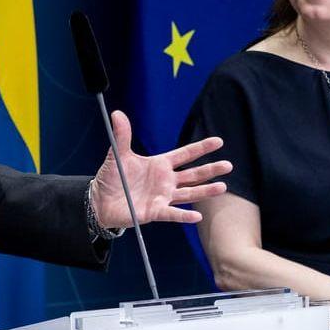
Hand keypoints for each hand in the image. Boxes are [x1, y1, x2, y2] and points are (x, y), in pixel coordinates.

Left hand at [92, 110, 229, 227]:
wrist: (101, 201)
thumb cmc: (112, 178)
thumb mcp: (118, 155)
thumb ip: (122, 136)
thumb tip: (118, 114)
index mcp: (160, 165)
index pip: (185, 154)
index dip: (201, 148)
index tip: (218, 142)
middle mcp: (166, 181)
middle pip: (193, 174)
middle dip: (211, 170)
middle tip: (228, 166)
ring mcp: (163, 197)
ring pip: (189, 193)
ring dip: (205, 190)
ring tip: (222, 187)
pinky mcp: (155, 212)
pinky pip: (172, 214)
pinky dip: (184, 216)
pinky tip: (197, 215)